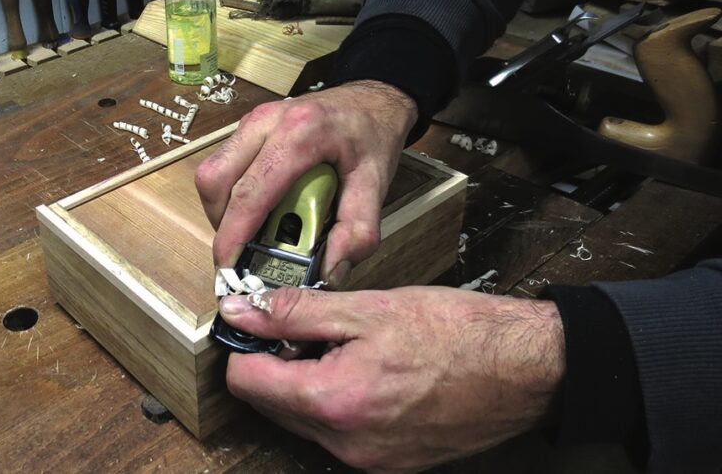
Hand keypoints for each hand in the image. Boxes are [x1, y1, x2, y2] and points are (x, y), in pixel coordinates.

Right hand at [194, 80, 416, 283]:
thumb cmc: (372, 136)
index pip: (250, 192)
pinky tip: (256, 211)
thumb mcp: (376, 184)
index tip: (228, 271)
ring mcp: (252, 122)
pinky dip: (229, 197)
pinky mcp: (247, 128)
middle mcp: (266, 122)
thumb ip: (358, 231)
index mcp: (299, 133)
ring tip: (251, 234)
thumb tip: (329, 275)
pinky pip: (222, 166)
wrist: (371, 98)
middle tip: (242, 254)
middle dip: (222, 225)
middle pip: (216, 180)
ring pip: (212, 174)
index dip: (232, 237)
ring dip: (223, 212)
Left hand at [218, 286, 564, 471]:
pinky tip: (369, 374)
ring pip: (303, 420)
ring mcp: (369, 460)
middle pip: (271, 404)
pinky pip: (338, 434)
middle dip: (279, 365)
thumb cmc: (458, 333)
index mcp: (336, 402)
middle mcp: (347, 444)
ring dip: (308, 385)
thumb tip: (240, 312)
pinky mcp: (389, 464)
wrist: (526, 369)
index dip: (247, 345)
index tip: (262, 322)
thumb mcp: (367, 308)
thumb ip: (293, 312)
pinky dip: (338, 403)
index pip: (246, 382)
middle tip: (315, 330)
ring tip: (349, 350)